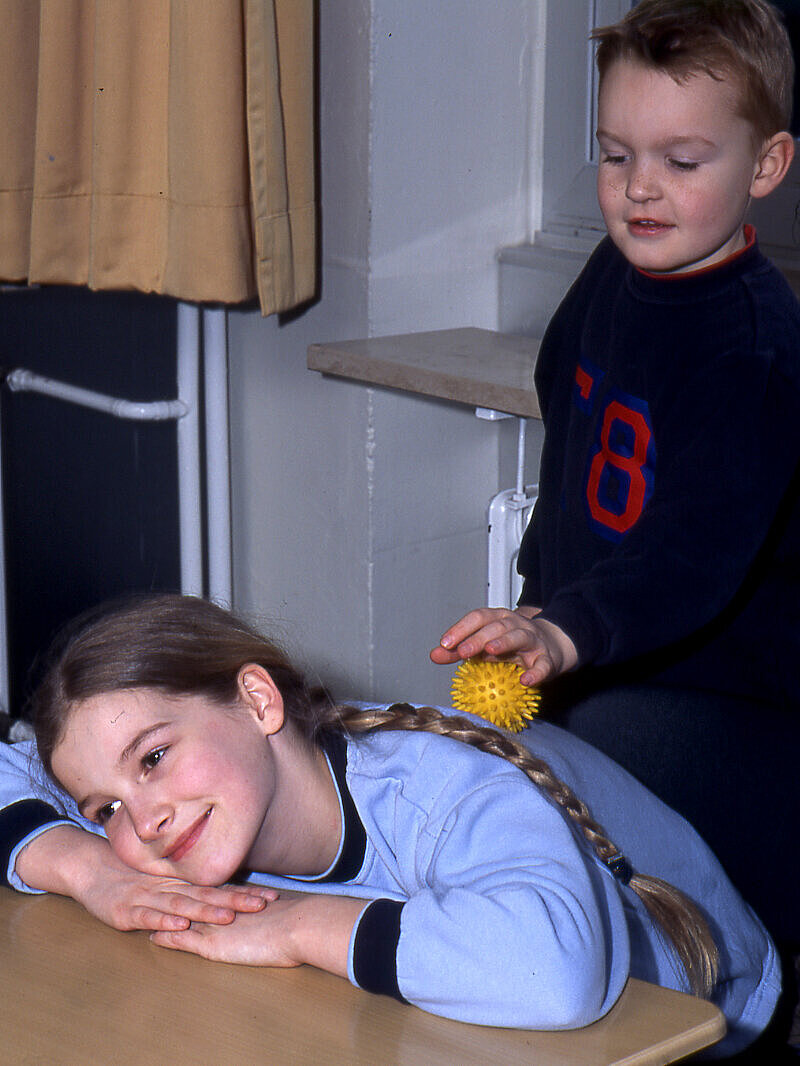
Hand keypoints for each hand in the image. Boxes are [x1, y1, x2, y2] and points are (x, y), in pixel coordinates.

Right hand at [15, 824, 274, 931]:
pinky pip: (148, 915)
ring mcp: (147, 898)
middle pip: (206, 895)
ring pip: (181, 903)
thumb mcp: (162, 881)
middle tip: (262, 904)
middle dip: (235, 901)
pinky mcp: (126, 910)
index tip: (271, 896)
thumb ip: (188, 887)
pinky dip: (164, 919)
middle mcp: (168, 888)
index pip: (217, 887)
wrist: (89, 867)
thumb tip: (223, 895)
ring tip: (228, 916)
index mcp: (180, 882)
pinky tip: (180, 922)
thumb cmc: (129, 877)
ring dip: (205, 911)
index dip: (243, 891)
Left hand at [151, 893, 366, 978]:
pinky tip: (152, 937)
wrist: (299, 927)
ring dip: (163, 914)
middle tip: (150, 884)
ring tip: (144, 909)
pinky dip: (169, 938)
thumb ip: (266, 908)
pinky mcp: (213, 944)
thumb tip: (269, 905)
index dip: (192, 885)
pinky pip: (184, 940)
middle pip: (190, 897)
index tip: (177, 879)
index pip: (209, 890)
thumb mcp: (277, 911)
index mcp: (236, 899)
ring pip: (182, 916)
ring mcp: (216, 925)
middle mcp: (222, 907)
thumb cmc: (296, 922)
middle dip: (170, 892)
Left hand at [431, 606, 577, 684]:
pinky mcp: (547, 659)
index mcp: (498, 619)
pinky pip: (543, 665)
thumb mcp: (485, 644)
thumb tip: (434, 654)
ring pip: (519, 637)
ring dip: (504, 642)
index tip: (445, 643)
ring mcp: (533, 640)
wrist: (551, 646)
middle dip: (478, 638)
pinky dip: (536, 672)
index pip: (478, 617)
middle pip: (496, 626)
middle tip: (462, 651)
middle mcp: (515, 625)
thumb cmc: (511, 646)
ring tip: (490, 651)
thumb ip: (459, 650)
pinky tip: (525, 680)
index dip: (461, 628)